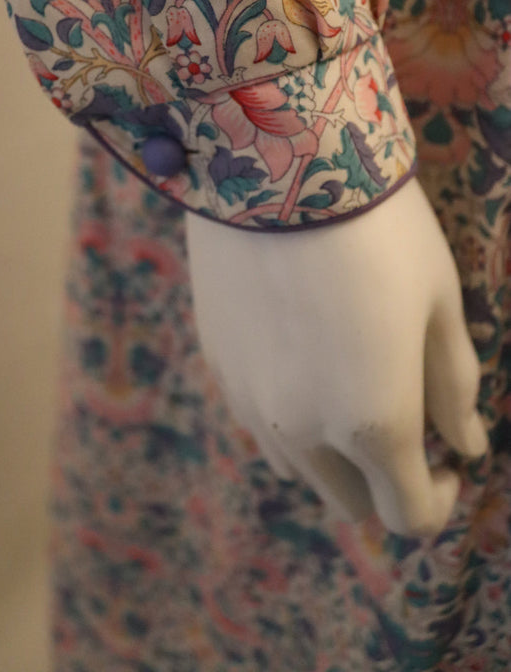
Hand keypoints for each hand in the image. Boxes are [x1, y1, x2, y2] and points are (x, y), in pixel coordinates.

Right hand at [186, 178, 487, 535]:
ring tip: (348, 386)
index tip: (445, 457)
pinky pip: (260, 424)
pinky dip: (291, 417)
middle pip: (351, 502)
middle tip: (402, 422)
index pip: (409, 513)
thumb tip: (463, 445)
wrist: (276, 167)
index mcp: (373, 423)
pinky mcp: (219, 367)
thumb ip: (452, 387)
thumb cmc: (379, 231)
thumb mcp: (437, 303)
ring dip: (333, 454)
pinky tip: (302, 358)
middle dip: (385, 479)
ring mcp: (252, 402)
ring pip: (299, 470)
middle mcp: (305, 431)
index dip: (437, 495)